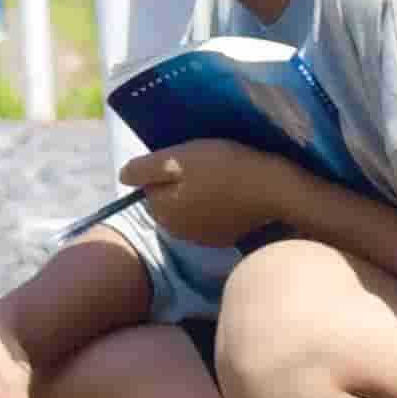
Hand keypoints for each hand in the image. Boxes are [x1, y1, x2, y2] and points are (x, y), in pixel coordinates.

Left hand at [122, 141, 316, 250]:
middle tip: (205, 165)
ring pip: (190, 208)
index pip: (151, 187)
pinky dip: (218, 205)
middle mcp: (178, 233)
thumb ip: (144, 169)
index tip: (187, 160)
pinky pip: (212, 216)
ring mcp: (204, 239)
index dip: (166, 170)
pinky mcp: (227, 238)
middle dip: (181, 184)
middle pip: (169, 199)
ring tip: (222, 176)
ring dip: (199, 194)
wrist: (274, 188)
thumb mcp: (176, 159)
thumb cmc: (223, 167)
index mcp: (162, 212)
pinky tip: (234, 191)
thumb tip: (123, 177)